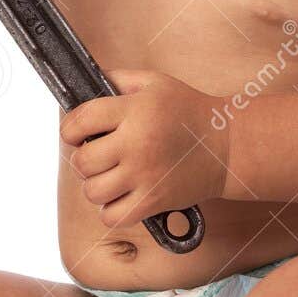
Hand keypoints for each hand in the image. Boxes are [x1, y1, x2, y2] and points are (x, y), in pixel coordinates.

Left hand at [60, 69, 230, 230]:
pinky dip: (110, 210)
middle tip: (98, 153)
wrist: (227, 145)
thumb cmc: (189, 111)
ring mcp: (144, 176)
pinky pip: (112, 217)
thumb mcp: (154, 82)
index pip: (80, 121)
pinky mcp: (153, 202)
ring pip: (93, 192)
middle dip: (84, 157)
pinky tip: (120, 195)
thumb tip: (87, 83)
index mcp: (134, 111)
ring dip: (96, 184)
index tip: (76, 131)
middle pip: (82, 161)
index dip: (70, 128)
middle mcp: (136, 144)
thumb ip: (117, 80)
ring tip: (110, 175)